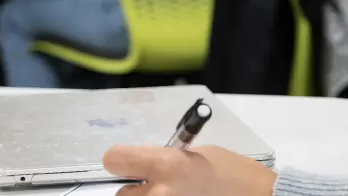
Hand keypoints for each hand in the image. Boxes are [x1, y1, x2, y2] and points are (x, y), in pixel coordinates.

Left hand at [103, 144, 276, 195]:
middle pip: (122, 195)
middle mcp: (159, 195)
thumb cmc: (233, 174)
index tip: (127, 163)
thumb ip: (166, 159)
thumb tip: (143, 165)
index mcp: (166, 166)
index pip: (114, 160)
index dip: (121, 160)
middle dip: (138, 190)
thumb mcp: (198, 155)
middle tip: (159, 187)